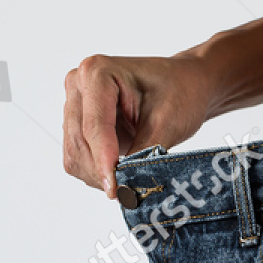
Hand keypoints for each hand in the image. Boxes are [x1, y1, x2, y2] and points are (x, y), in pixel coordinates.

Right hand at [61, 54, 213, 197]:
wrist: (187, 83)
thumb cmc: (181, 92)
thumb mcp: (167, 123)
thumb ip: (142, 156)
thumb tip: (125, 190)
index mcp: (98, 71)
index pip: (94, 126)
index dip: (104, 161)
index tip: (115, 189)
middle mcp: (79, 83)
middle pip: (79, 142)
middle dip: (102, 171)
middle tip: (129, 192)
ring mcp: (75, 103)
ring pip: (74, 154)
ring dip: (98, 174)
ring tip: (130, 177)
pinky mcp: (77, 123)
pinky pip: (77, 158)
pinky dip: (96, 171)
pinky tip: (121, 169)